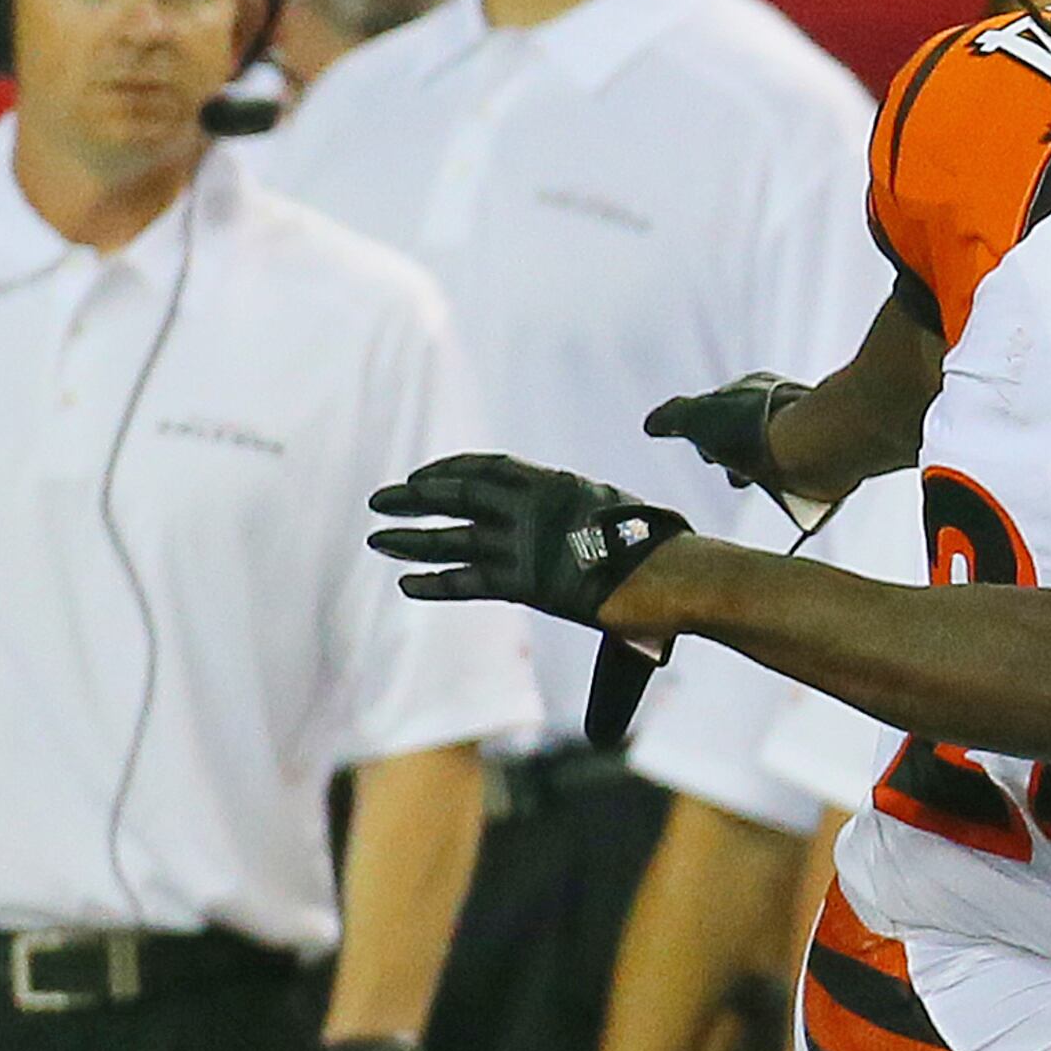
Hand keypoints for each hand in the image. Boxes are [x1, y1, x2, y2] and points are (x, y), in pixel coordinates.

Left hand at [369, 453, 690, 628]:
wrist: (673, 577)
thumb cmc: (658, 548)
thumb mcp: (615, 511)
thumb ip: (583, 512)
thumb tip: (580, 522)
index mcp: (554, 483)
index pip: (488, 467)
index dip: (449, 468)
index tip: (421, 476)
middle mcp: (533, 507)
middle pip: (459, 495)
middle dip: (415, 497)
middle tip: (381, 499)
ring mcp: (527, 543)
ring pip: (455, 537)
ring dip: (412, 538)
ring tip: (378, 540)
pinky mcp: (527, 582)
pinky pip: (470, 581)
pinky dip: (436, 582)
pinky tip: (406, 584)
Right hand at [646, 373, 808, 496]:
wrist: (815, 444)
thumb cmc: (755, 429)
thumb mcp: (699, 418)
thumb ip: (674, 418)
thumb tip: (653, 424)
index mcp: (750, 390)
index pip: (722, 414)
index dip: (707, 437)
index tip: (707, 456)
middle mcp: (779, 406)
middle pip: (750, 436)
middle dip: (737, 458)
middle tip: (737, 479)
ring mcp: (806, 430)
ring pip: (778, 455)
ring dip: (766, 472)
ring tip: (764, 486)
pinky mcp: (829, 454)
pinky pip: (807, 470)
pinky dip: (795, 482)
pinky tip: (792, 493)